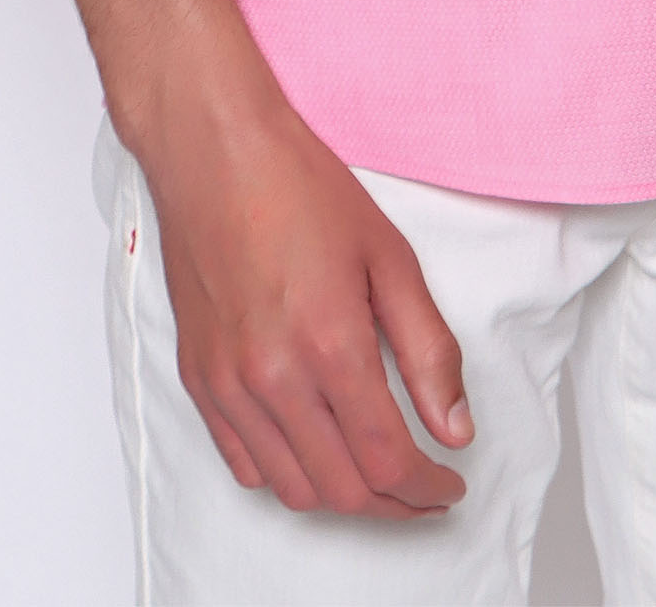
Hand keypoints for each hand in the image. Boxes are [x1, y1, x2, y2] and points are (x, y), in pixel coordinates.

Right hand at [135, 81, 473, 516]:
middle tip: (423, 486)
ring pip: (292, 489)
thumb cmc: (302, 188)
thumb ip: (428, 350)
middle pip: (343, 489)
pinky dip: (286, 475)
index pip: (388, 460)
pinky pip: (243, 465)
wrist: (215, 153)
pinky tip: (315, 450)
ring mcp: (228, 383)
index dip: (428, 487)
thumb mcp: (390, 257)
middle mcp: (273, 378)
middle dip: (394, 503)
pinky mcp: (199, 378)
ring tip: (375, 473)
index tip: (450, 483)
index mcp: (330, 344)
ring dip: (343, 496)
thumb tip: (455, 428)